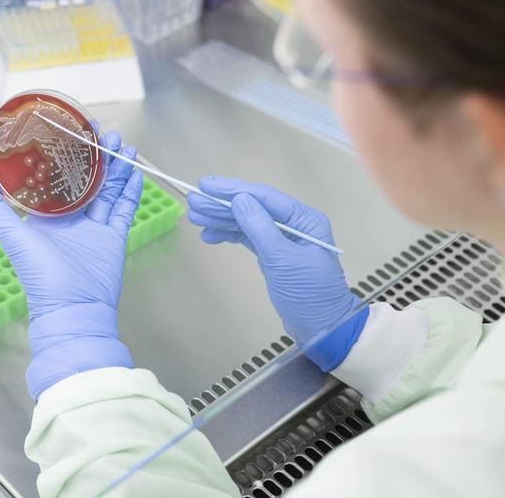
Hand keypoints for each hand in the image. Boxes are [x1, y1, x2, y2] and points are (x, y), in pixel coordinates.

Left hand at [0, 131, 142, 398]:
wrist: (73, 308)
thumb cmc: (40, 276)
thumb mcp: (11, 235)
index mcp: (46, 215)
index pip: (57, 175)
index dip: (66, 152)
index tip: (73, 131)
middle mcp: (70, 218)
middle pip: (87, 178)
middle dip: (97, 155)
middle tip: (105, 133)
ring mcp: (94, 227)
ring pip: (108, 189)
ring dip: (117, 167)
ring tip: (124, 145)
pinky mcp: (114, 237)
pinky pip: (124, 208)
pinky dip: (131, 189)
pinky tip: (135, 171)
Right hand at [187, 177, 367, 371]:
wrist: (322, 329)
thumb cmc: (309, 294)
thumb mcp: (283, 260)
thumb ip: (260, 228)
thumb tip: (239, 200)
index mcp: (304, 219)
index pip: (264, 197)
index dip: (233, 190)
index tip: (206, 186)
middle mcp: (293, 224)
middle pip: (252, 207)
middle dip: (221, 205)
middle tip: (193, 202)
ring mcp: (282, 240)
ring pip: (246, 222)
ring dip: (221, 219)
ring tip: (195, 217)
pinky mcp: (272, 255)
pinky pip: (247, 237)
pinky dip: (228, 235)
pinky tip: (210, 235)